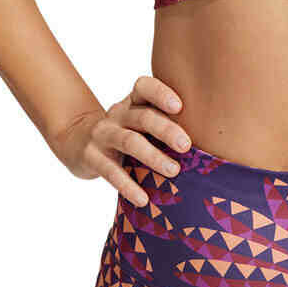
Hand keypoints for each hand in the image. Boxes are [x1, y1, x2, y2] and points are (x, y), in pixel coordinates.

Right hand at [49, 74, 191, 205]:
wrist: (76, 141)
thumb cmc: (124, 131)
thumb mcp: (138, 120)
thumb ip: (164, 122)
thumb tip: (211, 140)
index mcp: (132, 101)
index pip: (144, 87)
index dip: (160, 93)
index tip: (180, 106)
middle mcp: (117, 114)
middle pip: (142, 117)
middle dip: (166, 130)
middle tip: (186, 146)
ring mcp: (102, 134)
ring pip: (129, 142)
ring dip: (153, 157)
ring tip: (174, 171)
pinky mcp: (90, 156)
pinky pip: (110, 171)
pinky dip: (127, 185)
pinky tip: (143, 199)